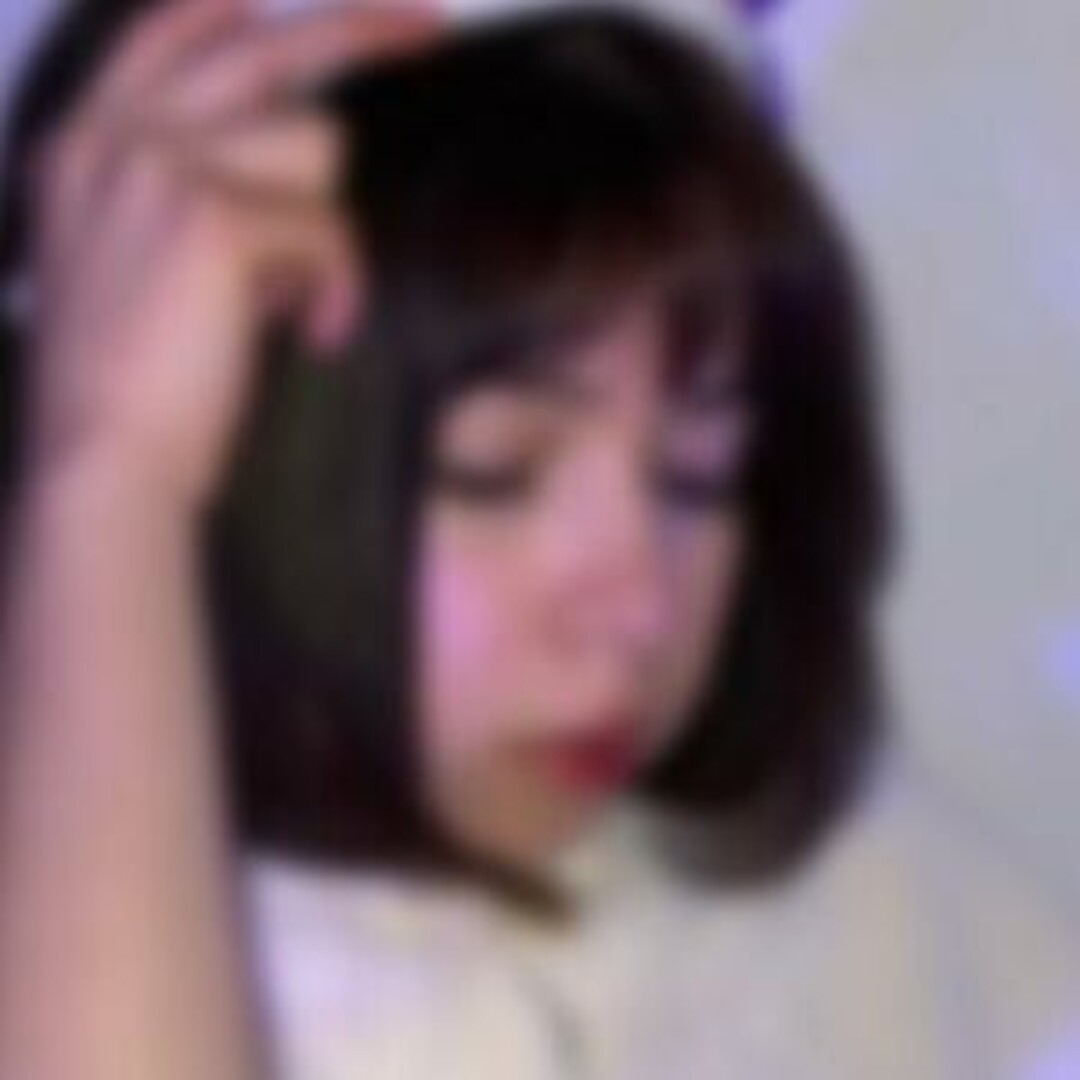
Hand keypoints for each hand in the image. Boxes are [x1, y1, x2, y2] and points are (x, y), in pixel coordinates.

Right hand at [22, 0, 441, 515]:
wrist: (103, 465)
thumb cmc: (142, 389)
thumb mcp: (155, 272)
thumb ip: (216, 209)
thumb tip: (309, 197)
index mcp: (88, 144)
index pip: (170, 29)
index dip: (247, 5)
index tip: (326, 3)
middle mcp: (118, 136)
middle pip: (265, 41)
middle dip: (364, 30)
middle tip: (431, 26)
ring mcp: (161, 167)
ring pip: (317, 144)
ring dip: (326, 224)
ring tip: (296, 299)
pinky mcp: (215, 219)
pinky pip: (334, 230)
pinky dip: (341, 288)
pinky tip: (316, 334)